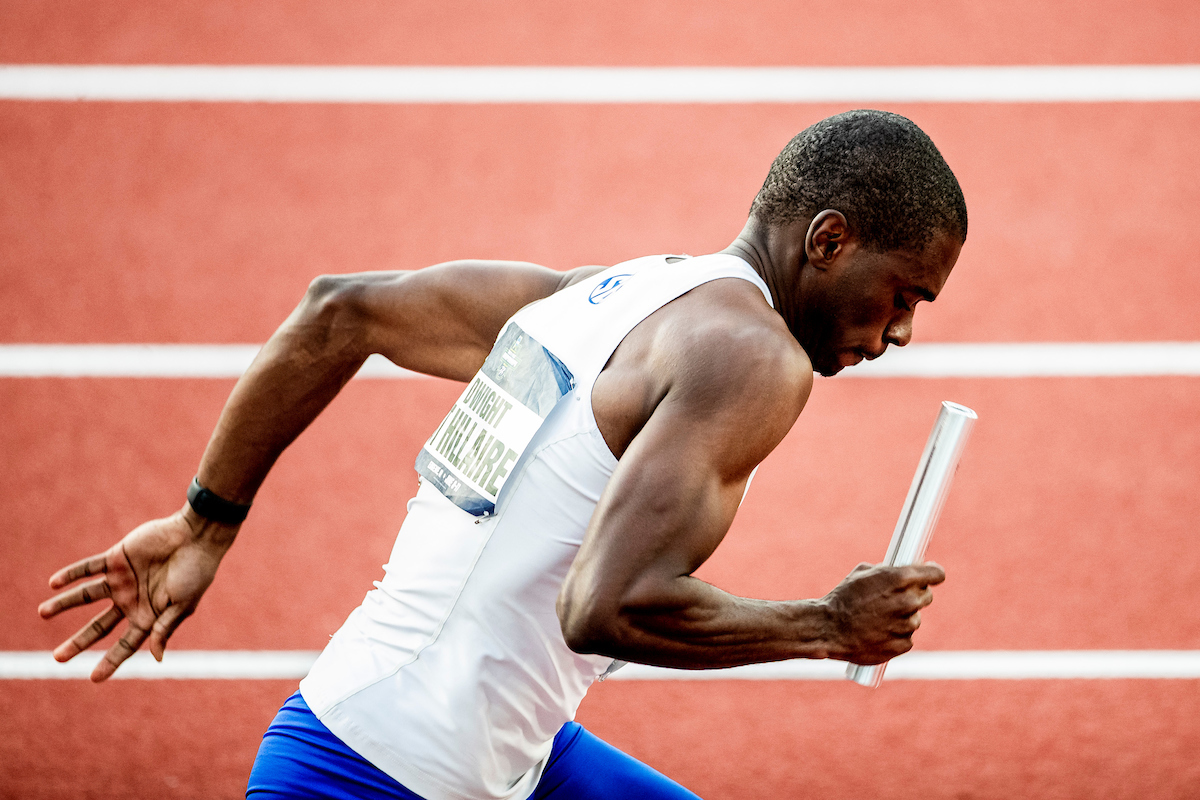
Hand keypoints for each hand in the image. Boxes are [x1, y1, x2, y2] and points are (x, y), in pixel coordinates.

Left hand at [38, 509, 235, 680]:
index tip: (93, 679)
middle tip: (58, 658)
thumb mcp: (182, 605)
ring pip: (86, 596)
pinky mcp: (116, 558)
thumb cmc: (196, 571)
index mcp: (149, 615)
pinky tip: (54, 583)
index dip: (110, 662)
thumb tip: (156, 658)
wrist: (197, 536)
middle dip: (78, 642)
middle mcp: (131, 600)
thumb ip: (164, 628)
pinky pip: (88, 568)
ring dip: (64, 604)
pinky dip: (71, 575)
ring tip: (43, 612)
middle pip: (98, 626)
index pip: (125, 644)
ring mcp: (122, 579)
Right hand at [820, 561, 944, 664]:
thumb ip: (888, 571)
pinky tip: (877, 632)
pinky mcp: (902, 645)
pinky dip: (895, 634)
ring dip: (903, 617)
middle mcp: (907, 601)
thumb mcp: (862, 574)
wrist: (828, 629)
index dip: (933, 573)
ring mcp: (906, 625)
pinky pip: (906, 637)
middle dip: (914, 595)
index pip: (936, 574)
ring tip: (878, 618)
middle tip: (896, 597)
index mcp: (899, 578)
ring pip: (915, 618)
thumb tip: (906, 569)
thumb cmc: (842, 598)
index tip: (931, 575)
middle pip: (927, 596)